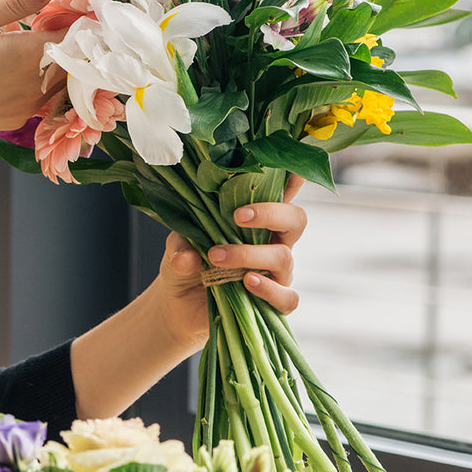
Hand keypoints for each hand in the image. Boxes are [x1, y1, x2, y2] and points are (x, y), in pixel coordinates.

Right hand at [0, 0, 65, 150]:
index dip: (74, 14)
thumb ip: (14, 4)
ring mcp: (30, 104)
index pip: (75, 32)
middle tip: (46, 16)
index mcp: (29, 55)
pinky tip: (14, 65)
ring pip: (61, 76)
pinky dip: (40, 76)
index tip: (63, 1)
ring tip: (29, 38)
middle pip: (74, 56)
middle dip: (67, 35)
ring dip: (54, 57)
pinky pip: (43, 93)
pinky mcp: (19, 116)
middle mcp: (38, 84)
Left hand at [155, 174, 308, 349]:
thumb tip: (187, 257)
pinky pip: (288, 297)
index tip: (291, 166)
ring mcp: (276, 272)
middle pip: (295, 219)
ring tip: (217, 257)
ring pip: (284, 258)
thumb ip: (181, 245)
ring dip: (250, 255)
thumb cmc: (185, 263)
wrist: (178, 304)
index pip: (282, 193)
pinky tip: (247, 282)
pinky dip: (270, 290)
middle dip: (271, 213)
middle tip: (237, 216)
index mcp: (256, 220)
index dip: (293, 178)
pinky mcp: (272, 301)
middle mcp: (273, 242)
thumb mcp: (176, 247)